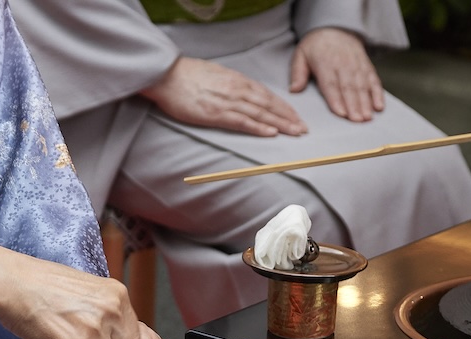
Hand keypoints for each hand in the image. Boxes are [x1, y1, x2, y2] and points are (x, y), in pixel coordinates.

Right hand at [141, 57, 306, 136]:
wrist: (167, 76)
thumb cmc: (187, 75)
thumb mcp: (215, 74)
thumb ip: (230, 84)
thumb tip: (241, 92)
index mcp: (237, 80)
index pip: (266, 94)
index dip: (283, 106)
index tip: (294, 115)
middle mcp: (237, 90)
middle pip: (269, 104)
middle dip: (288, 117)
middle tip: (303, 128)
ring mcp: (228, 102)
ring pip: (261, 113)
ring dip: (281, 124)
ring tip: (295, 132)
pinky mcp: (217, 114)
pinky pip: (243, 122)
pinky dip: (259, 127)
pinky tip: (271, 132)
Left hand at [290, 28, 383, 121]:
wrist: (335, 28)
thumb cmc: (315, 47)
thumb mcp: (300, 55)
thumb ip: (297, 73)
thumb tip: (294, 90)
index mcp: (325, 62)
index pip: (331, 83)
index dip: (336, 99)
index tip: (341, 113)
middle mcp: (343, 64)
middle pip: (349, 87)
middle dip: (354, 105)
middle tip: (357, 120)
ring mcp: (357, 65)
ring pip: (363, 85)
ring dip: (366, 102)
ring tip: (367, 117)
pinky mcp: (367, 66)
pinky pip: (374, 80)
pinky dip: (378, 93)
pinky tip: (379, 106)